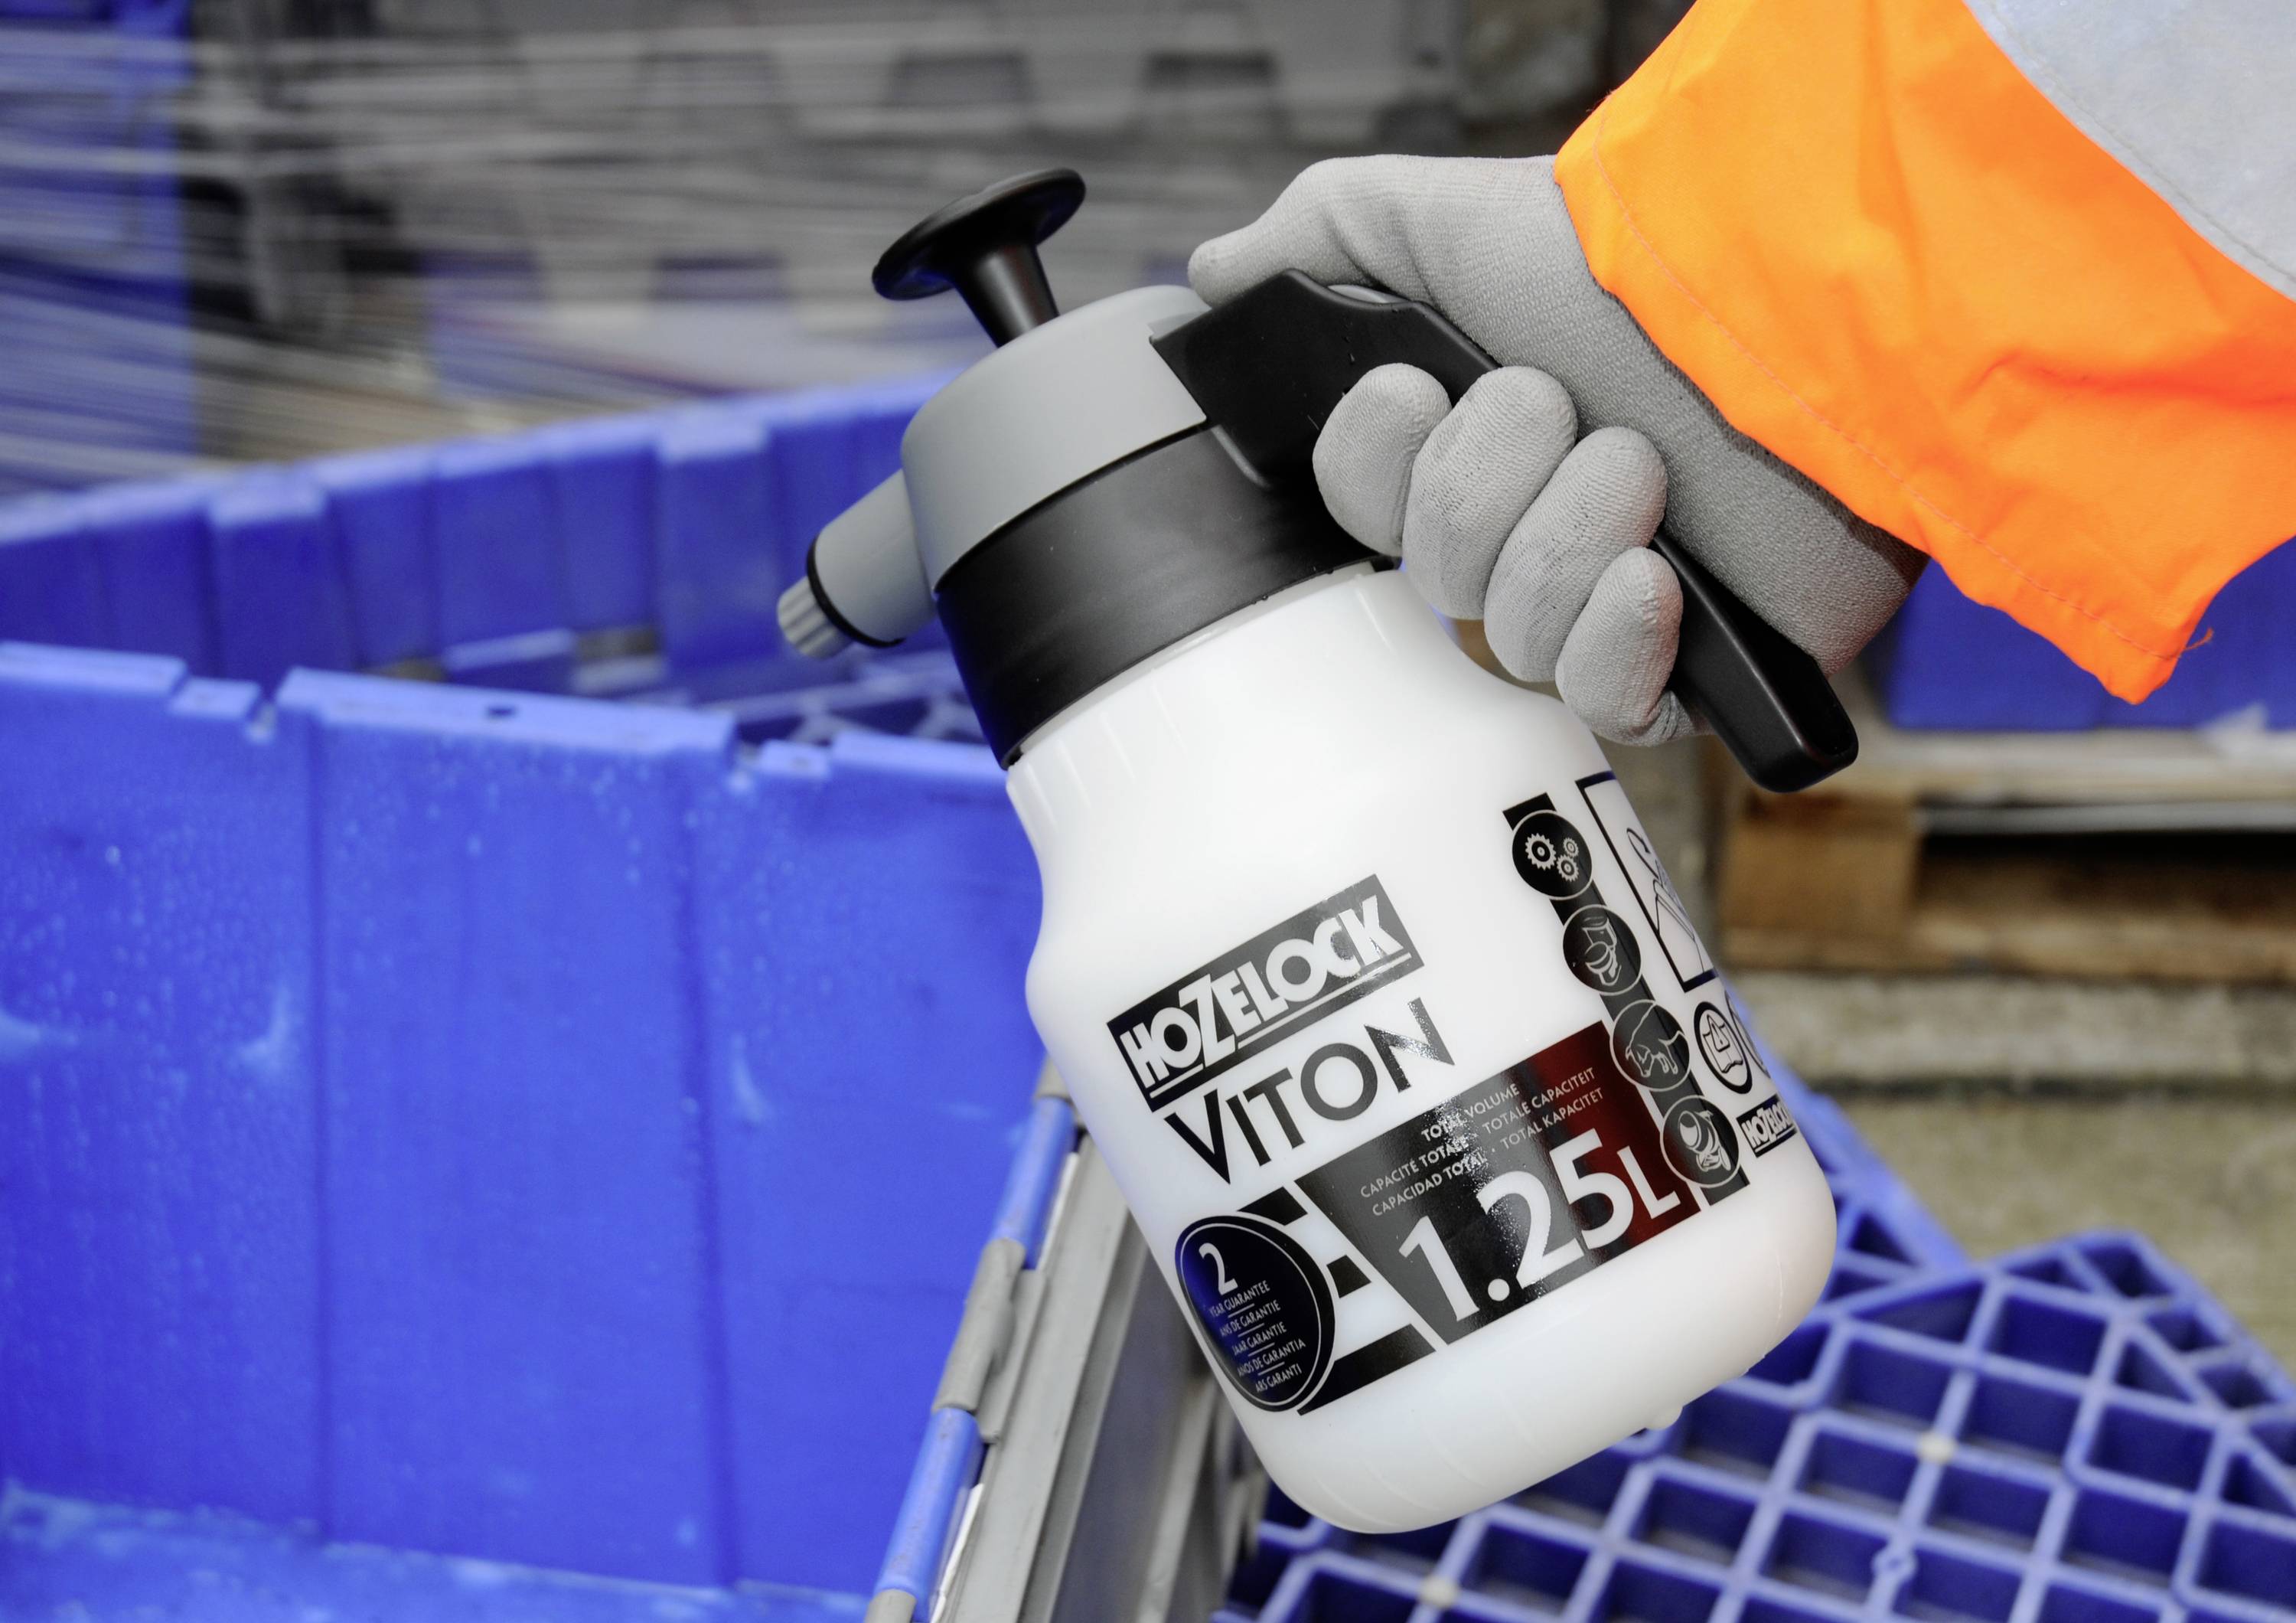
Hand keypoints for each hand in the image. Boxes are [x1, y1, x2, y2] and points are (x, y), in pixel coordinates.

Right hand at [1189, 155, 1923, 743]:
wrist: (1814, 334)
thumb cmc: (1639, 268)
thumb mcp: (1449, 216)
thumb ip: (1320, 239)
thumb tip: (1218, 276)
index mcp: (1463, 445)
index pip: (1357, 502)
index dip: (1383, 454)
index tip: (1426, 384)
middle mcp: (1521, 532)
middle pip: (1433, 568)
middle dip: (1500, 477)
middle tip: (1576, 410)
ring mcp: (1597, 606)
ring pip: (1509, 635)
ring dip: (1576, 534)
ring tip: (1650, 468)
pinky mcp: (1678, 671)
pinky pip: (1595, 706)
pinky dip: (1618, 641)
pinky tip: (1660, 580)